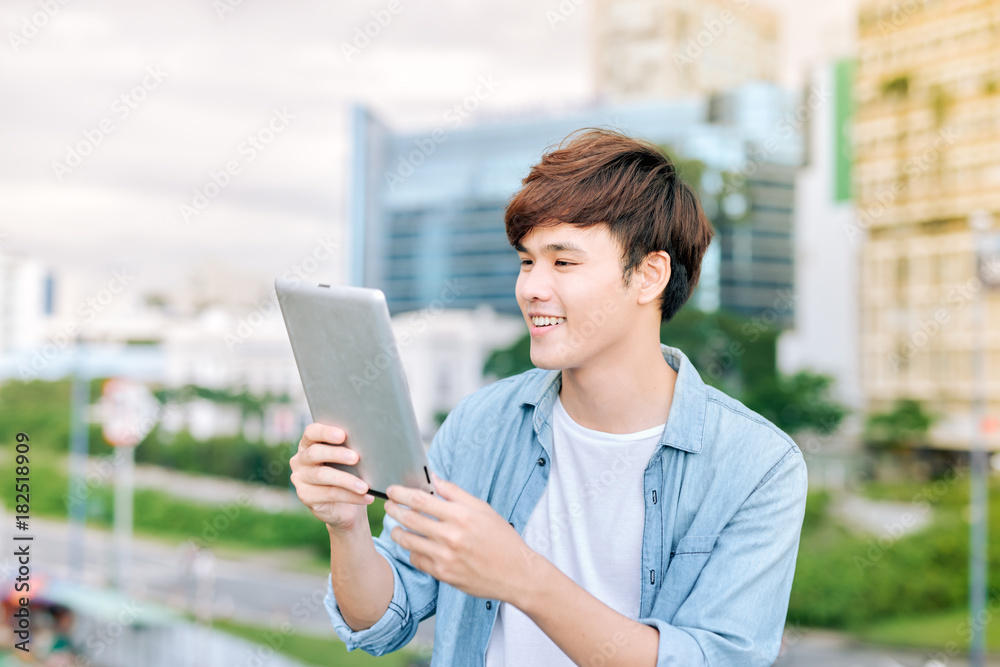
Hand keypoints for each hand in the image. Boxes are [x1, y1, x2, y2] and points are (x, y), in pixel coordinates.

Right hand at [289, 423, 373, 531]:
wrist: (346, 505)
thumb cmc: (349, 473)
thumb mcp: (349, 460)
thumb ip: (350, 449)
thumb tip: (367, 443)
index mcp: (309, 443)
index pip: (312, 432)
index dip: (325, 432)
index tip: (343, 435)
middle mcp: (300, 459)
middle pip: (315, 453)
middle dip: (337, 454)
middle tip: (356, 457)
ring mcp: (300, 479)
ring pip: (322, 475)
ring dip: (346, 480)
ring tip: (364, 486)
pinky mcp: (305, 496)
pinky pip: (329, 494)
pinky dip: (350, 496)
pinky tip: (366, 497)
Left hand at [384, 472, 539, 604]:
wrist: (516, 573)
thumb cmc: (501, 539)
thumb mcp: (483, 509)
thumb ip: (455, 493)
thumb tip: (433, 478)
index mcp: (461, 515)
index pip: (421, 500)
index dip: (402, 493)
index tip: (393, 490)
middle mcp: (451, 536)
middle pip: (410, 518)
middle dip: (394, 509)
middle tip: (388, 505)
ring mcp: (446, 557)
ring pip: (408, 541)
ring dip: (397, 531)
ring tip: (396, 526)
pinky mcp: (443, 575)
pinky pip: (417, 560)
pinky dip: (412, 552)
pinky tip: (414, 546)